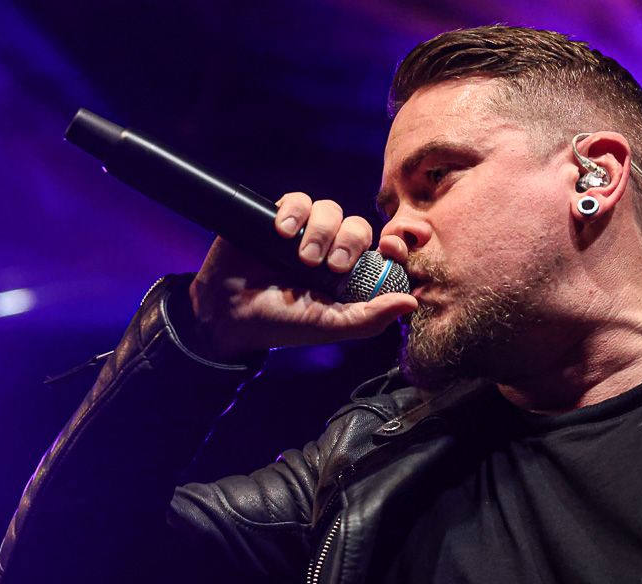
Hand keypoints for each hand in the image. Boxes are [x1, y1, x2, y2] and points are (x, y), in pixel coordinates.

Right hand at [188, 193, 417, 360]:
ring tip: (303, 257)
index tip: (391, 248)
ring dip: (321, 231)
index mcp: (350, 276)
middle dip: (350, 241)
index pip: (382, 249)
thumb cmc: (282, 324)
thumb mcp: (330, 326)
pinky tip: (283, 231)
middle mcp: (331, 251)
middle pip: (358, 225)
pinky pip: (297, 199)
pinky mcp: (278, 218)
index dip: (394, 244)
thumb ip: (370, 318)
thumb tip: (411, 303)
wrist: (230, 315)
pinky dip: (294, 211)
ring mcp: (305, 233)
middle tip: (333, 266)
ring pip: (330, 210)